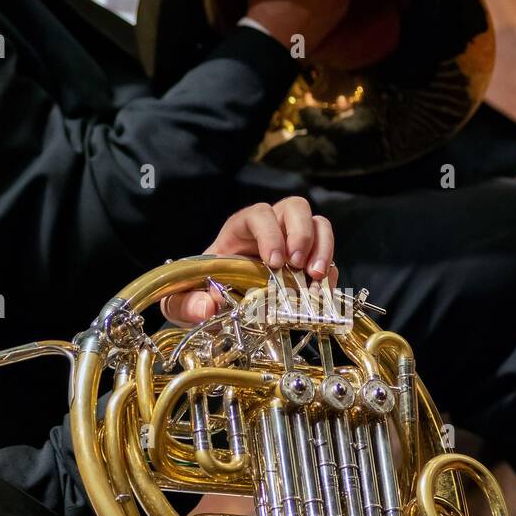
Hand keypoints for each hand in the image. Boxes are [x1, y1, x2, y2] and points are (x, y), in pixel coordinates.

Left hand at [161, 197, 337, 323]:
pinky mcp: (308, 263)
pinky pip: (327, 255)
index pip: (258, 214)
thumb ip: (187, 303)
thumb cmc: (203, 293)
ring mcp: (293, 243)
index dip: (269, 232)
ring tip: (316, 276)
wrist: (217, 305)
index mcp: (239, 231)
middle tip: (297, 265)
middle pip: (295, 208)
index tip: (274, 261)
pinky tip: (322, 290)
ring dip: (322, 248)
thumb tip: (206, 307)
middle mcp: (270, 230)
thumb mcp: (185, 300)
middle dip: (301, 234)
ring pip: (317, 224)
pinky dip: (330, 271)